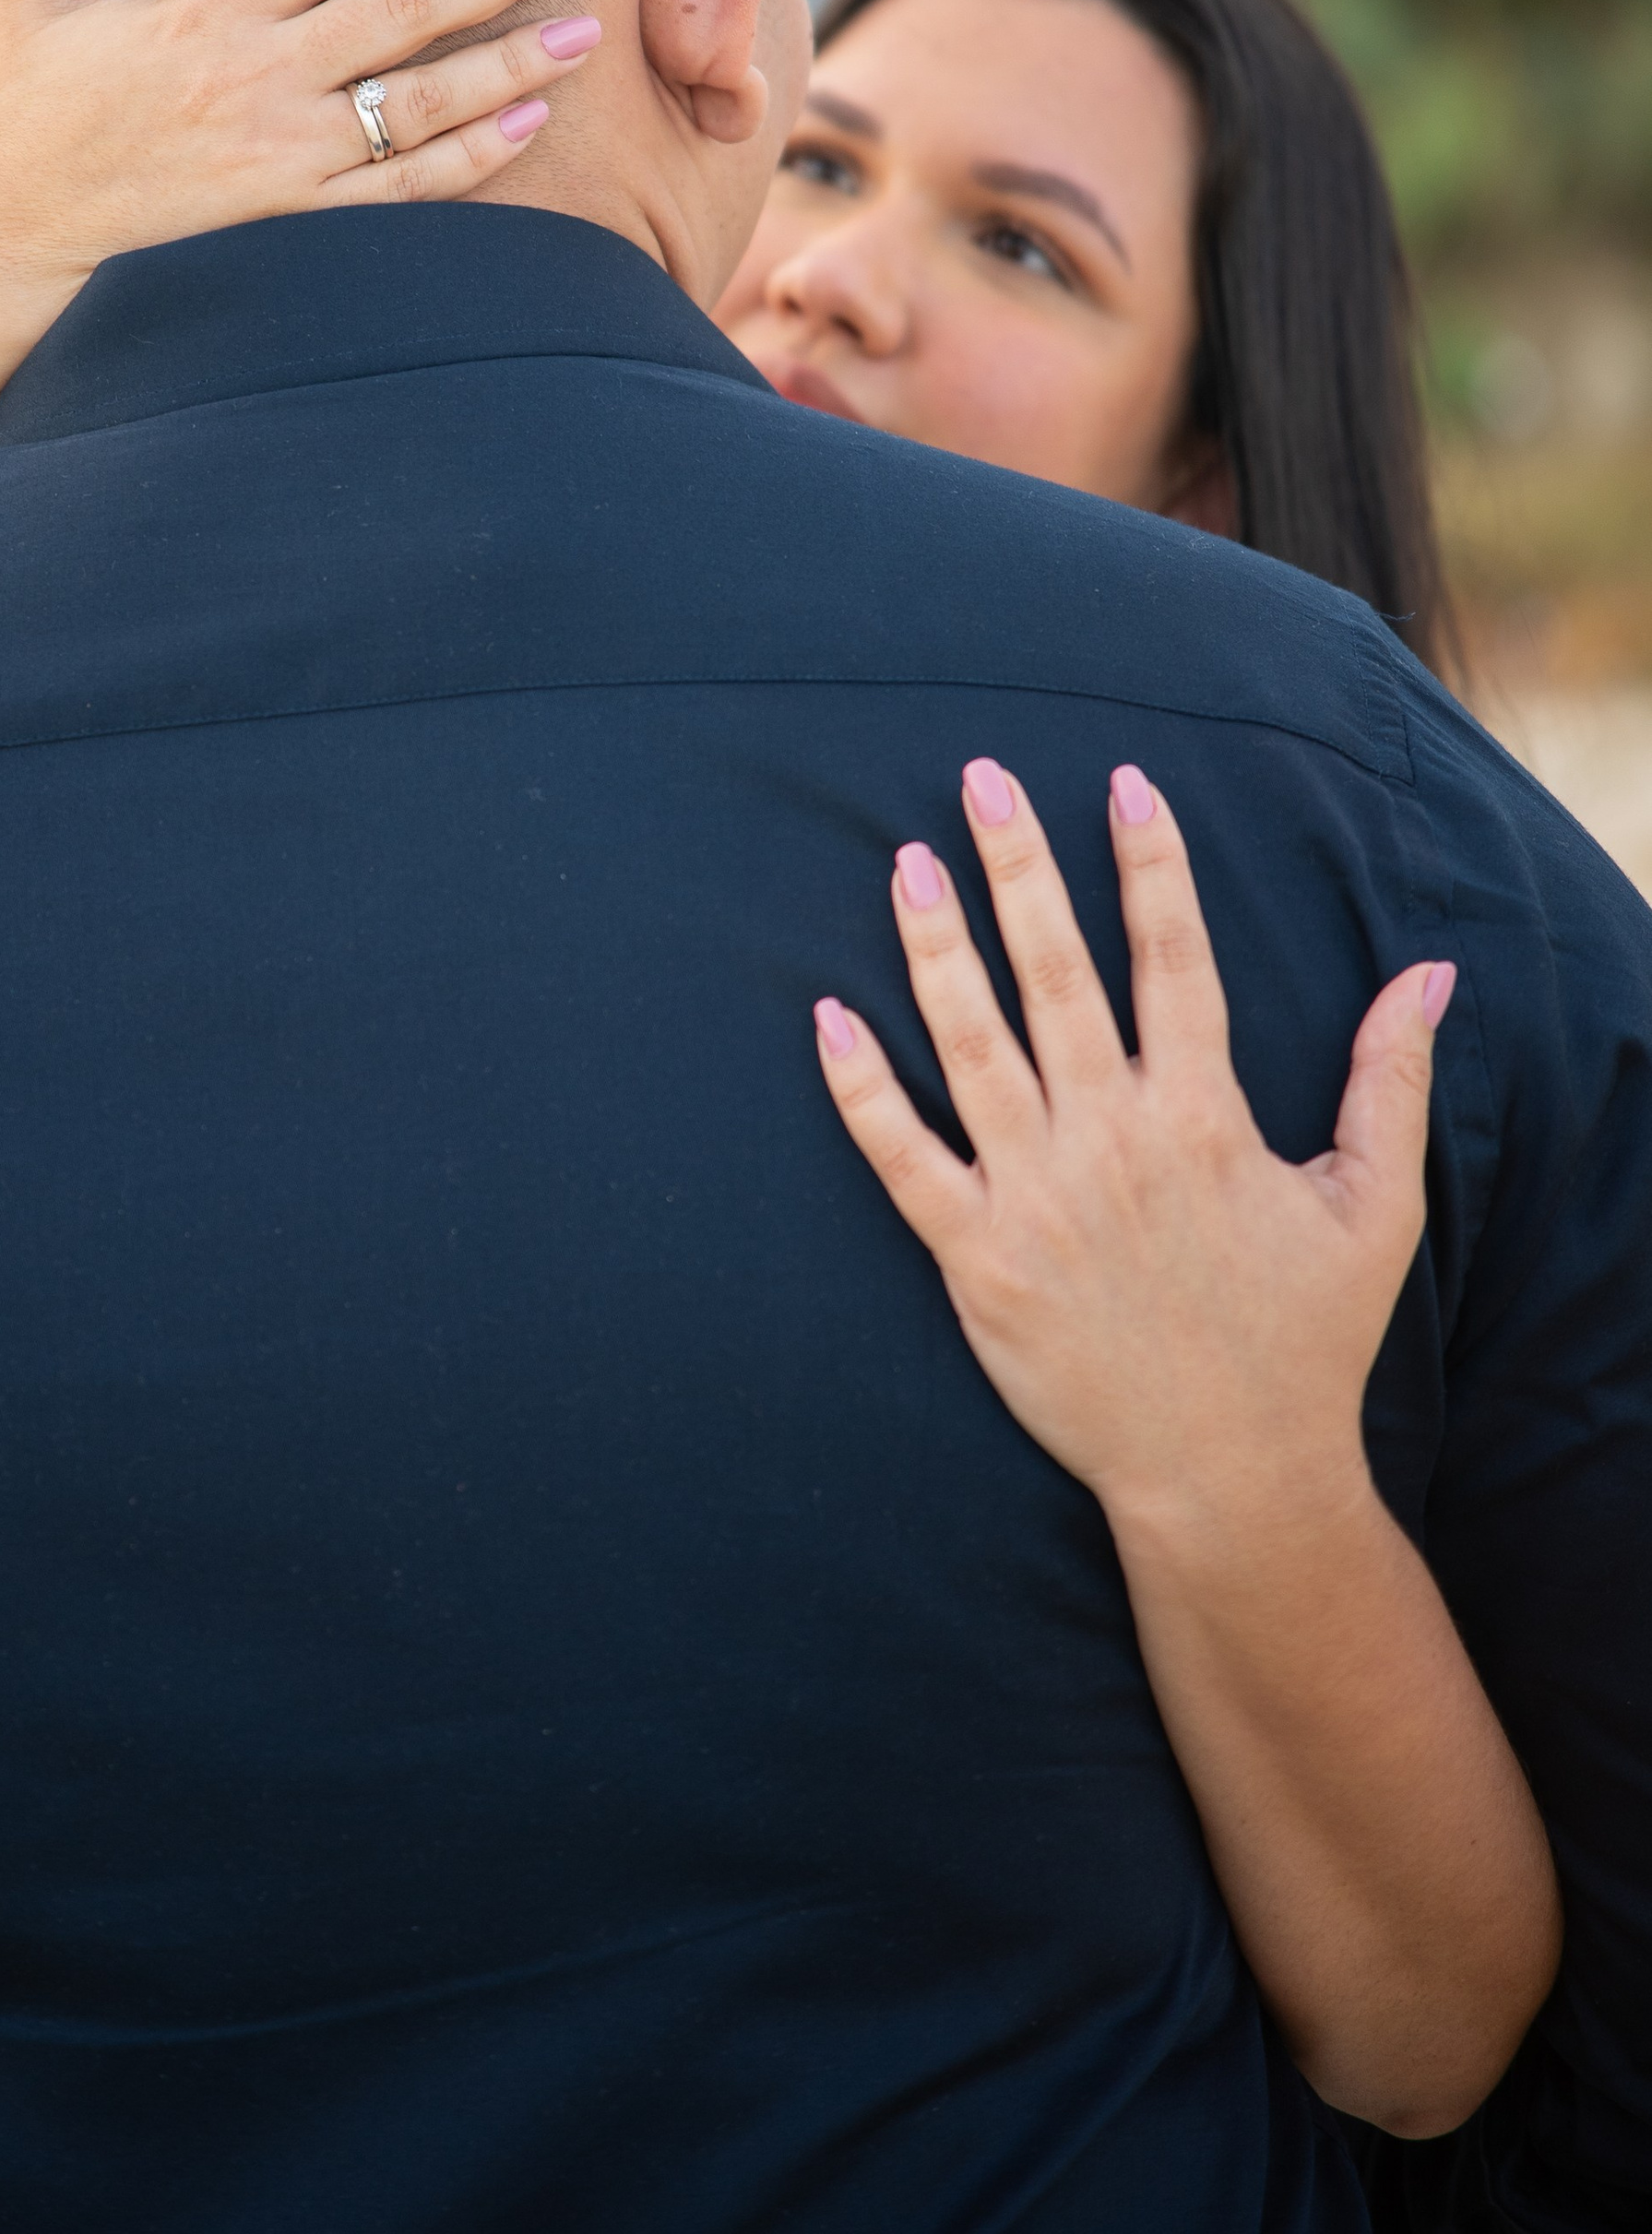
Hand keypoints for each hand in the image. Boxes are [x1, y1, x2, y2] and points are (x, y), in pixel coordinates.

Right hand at [0, 0, 603, 340]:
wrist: (23, 236)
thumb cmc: (37, 101)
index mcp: (210, 10)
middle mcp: (257, 78)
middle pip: (401, 13)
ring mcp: (283, 156)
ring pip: (417, 105)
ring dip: (508, 67)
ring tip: (586, 32)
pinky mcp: (293, 219)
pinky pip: (400, 191)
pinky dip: (471, 160)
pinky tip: (532, 124)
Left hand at [812, 761, 1453, 1534]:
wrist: (1232, 1478)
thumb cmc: (1305, 1342)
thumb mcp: (1375, 1207)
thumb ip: (1392, 1081)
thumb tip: (1431, 974)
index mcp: (1204, 1118)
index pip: (1176, 959)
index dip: (1150, 865)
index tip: (1123, 782)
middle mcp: (1114, 1140)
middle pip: (1059, 973)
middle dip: (1019, 867)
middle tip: (980, 778)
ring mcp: (1037, 1197)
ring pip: (972, 1043)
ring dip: (935, 947)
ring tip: (905, 861)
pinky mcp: (977, 1260)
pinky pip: (903, 1158)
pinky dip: (861, 1089)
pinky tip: (826, 1016)